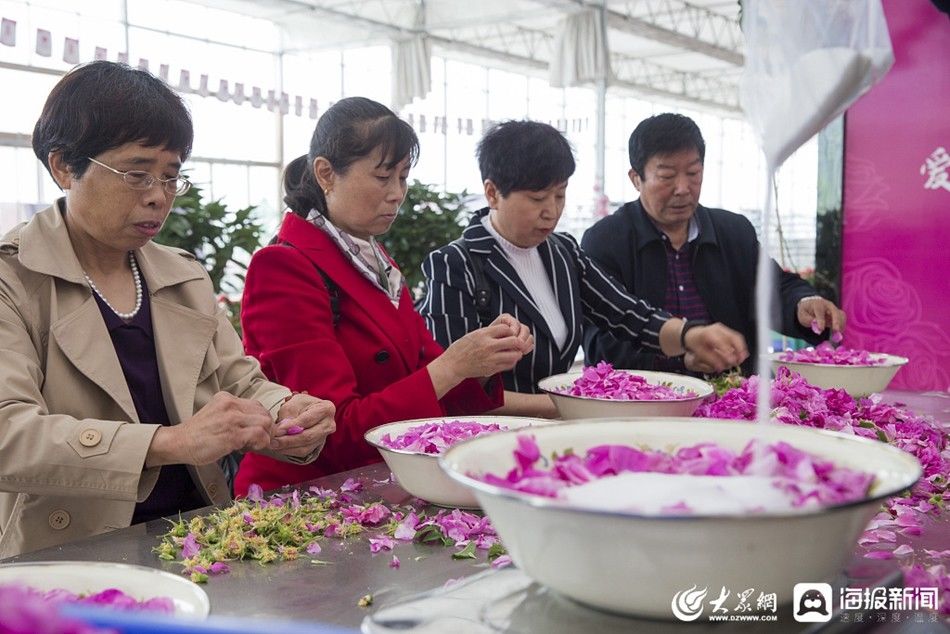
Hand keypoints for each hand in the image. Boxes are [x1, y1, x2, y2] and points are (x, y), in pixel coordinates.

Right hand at [148, 392, 272, 466]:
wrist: (179, 443)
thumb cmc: (198, 433)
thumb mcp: (216, 414)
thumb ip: (234, 414)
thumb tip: (256, 425)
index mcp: (226, 398)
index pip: (256, 406)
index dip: (259, 420)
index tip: (253, 431)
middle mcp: (231, 405)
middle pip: (264, 413)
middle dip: (265, 428)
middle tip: (256, 440)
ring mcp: (232, 419)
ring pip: (265, 423)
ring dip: (264, 436)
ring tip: (251, 445)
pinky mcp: (233, 435)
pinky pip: (260, 436)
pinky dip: (260, 443)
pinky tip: (247, 449)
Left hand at [272, 394, 335, 457]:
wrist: (307, 410)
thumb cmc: (301, 404)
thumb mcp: (294, 403)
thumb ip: (288, 415)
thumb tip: (281, 432)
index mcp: (326, 409)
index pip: (307, 420)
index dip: (292, 426)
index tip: (278, 430)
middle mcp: (329, 424)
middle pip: (308, 436)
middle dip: (288, 440)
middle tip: (273, 441)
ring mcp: (324, 437)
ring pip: (305, 447)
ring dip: (287, 447)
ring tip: (274, 445)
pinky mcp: (317, 445)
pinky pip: (303, 452)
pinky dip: (290, 451)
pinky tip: (280, 448)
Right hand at [428, 315, 531, 396]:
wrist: (453, 365)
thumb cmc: (462, 348)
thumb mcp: (473, 334)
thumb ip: (489, 332)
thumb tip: (506, 330)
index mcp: (483, 335)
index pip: (506, 328)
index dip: (509, 330)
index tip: (508, 333)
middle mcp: (488, 346)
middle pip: (514, 341)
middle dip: (518, 341)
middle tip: (517, 342)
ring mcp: (490, 358)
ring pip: (514, 355)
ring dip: (516, 352)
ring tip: (513, 352)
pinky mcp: (491, 369)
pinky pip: (509, 365)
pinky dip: (511, 362)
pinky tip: (507, 359)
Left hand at [683, 323, 748, 373]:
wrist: (693, 334)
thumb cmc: (695, 343)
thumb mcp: (699, 353)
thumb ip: (710, 360)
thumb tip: (721, 367)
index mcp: (709, 334)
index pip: (721, 343)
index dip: (728, 353)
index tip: (731, 362)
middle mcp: (718, 329)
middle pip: (733, 338)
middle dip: (738, 351)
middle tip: (739, 361)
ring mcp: (724, 329)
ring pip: (737, 337)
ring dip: (741, 349)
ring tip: (741, 359)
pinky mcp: (727, 331)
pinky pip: (737, 338)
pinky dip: (740, 346)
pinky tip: (741, 354)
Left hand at [797, 296, 845, 334]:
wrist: (811, 304)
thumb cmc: (806, 311)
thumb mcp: (802, 315)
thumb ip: (808, 320)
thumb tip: (815, 323)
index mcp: (817, 304)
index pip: (820, 312)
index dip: (821, 321)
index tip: (821, 329)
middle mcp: (827, 305)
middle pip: (835, 311)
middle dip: (836, 321)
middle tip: (836, 330)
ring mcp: (834, 308)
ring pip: (841, 315)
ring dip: (840, 324)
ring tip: (837, 333)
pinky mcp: (838, 313)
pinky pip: (843, 318)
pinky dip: (842, 325)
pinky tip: (839, 332)